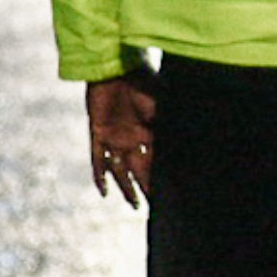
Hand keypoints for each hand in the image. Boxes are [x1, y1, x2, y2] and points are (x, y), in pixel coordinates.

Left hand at [87, 74, 157, 209]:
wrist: (114, 67)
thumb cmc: (142, 81)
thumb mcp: (157, 104)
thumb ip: (163, 124)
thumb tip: (178, 144)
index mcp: (150, 132)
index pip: (157, 161)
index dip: (162, 178)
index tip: (169, 194)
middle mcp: (133, 138)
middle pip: (140, 170)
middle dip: (147, 188)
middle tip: (155, 209)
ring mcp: (115, 138)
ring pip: (120, 171)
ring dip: (126, 188)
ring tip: (134, 206)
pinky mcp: (98, 133)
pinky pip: (97, 159)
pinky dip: (100, 175)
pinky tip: (103, 192)